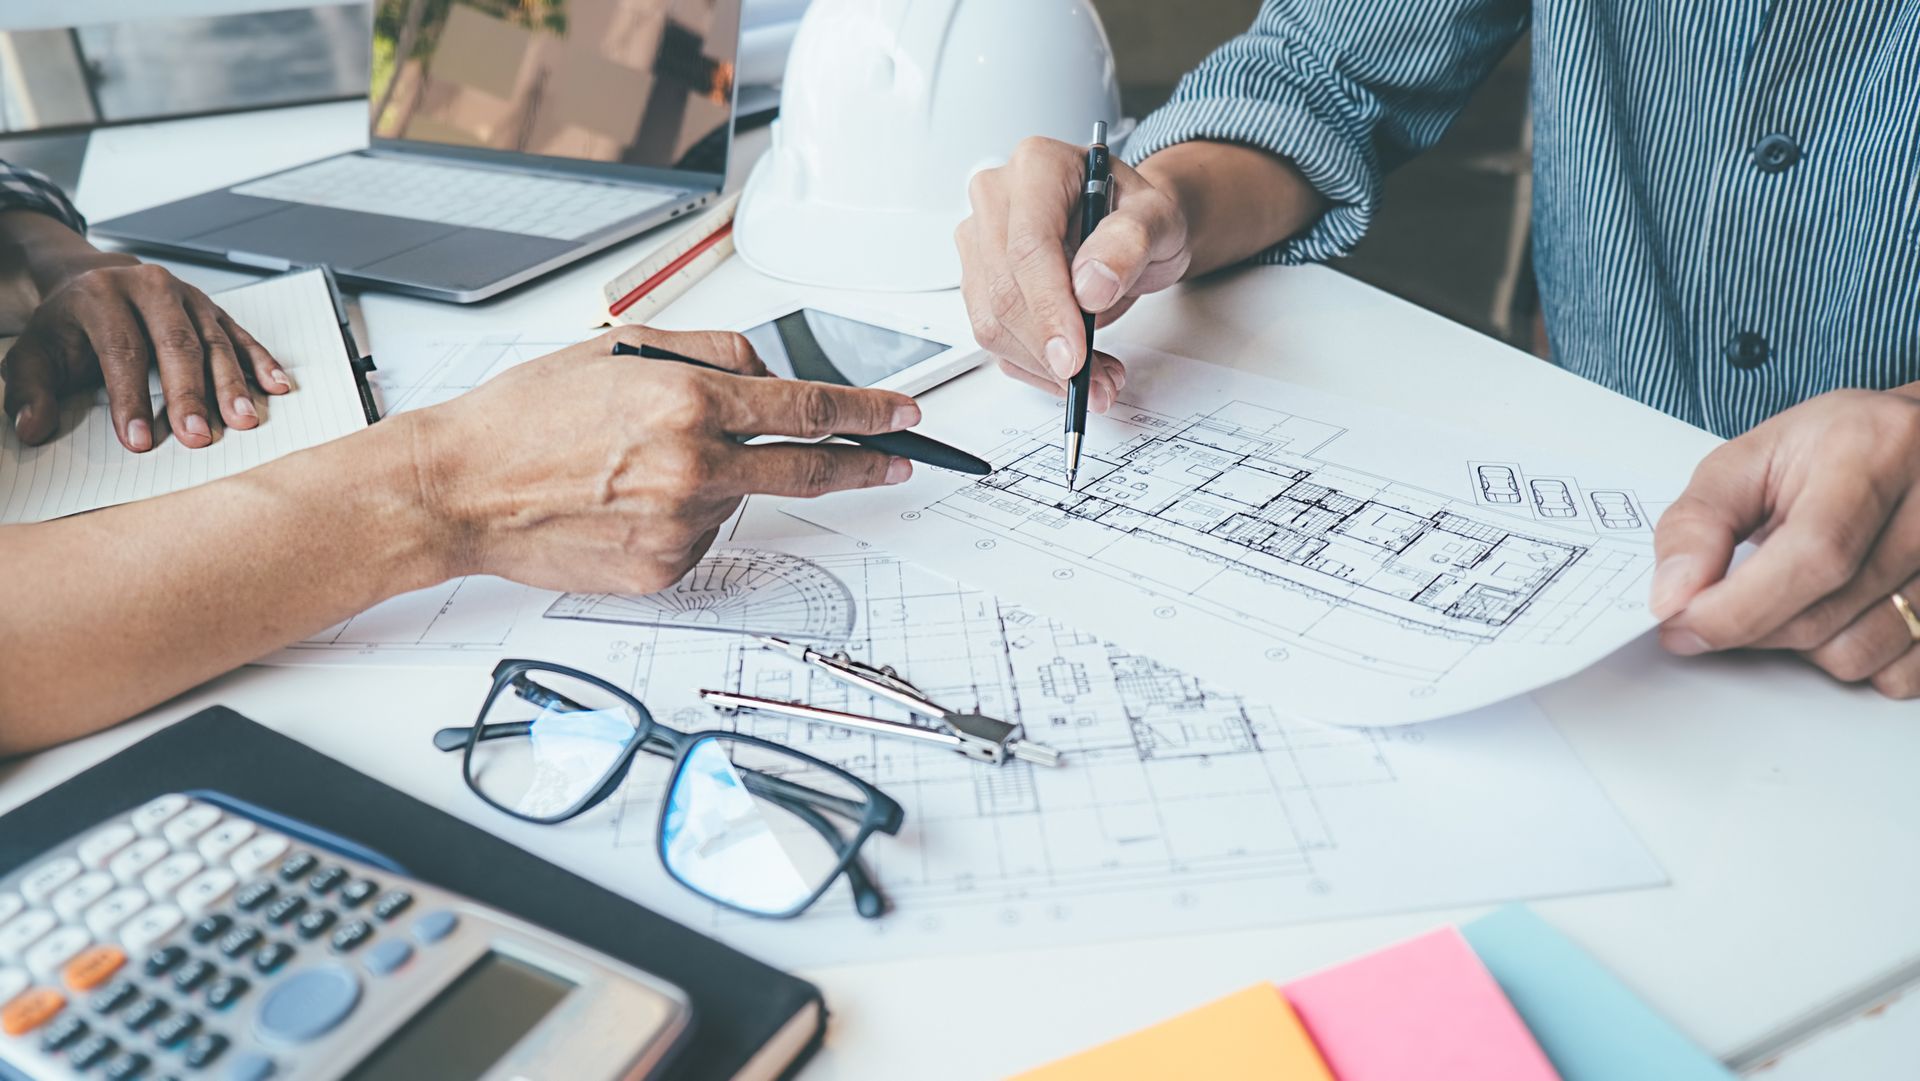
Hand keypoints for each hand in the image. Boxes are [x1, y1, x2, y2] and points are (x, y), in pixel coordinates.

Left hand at [3, 259, 286, 450]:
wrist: (91, 281)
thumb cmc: (67, 328)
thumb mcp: (33, 354)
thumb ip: (29, 391)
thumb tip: (32, 427)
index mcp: (101, 295)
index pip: (121, 349)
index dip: (131, 398)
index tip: (140, 441)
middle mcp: (148, 287)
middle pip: (176, 344)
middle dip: (189, 394)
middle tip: (198, 437)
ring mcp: (187, 296)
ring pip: (214, 341)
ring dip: (232, 384)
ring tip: (244, 421)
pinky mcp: (213, 307)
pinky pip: (241, 335)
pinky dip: (260, 362)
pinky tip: (276, 387)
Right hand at [418, 325, 919, 593]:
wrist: (461, 488)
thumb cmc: (525, 418)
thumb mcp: (622, 349)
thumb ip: (712, 354)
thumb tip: (772, 373)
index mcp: (687, 401)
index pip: (808, 408)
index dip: (867, 412)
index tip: (901, 415)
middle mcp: (692, 466)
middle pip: (808, 469)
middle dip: (862, 464)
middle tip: (895, 460)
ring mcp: (680, 525)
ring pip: (741, 498)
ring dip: (723, 479)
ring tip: (643, 464)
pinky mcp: (663, 569)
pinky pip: (703, 535)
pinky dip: (686, 514)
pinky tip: (630, 500)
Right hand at [955, 136, 1193, 409]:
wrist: (1133, 229)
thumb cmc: (1142, 215)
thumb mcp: (1159, 219)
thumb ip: (1130, 243)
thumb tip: (1091, 286)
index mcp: (1038, 166)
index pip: (1028, 245)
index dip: (1048, 308)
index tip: (1073, 356)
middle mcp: (997, 198)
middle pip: (1003, 289)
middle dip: (1049, 349)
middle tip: (1095, 380)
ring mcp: (980, 240)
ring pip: (991, 322)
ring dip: (1041, 365)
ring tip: (1095, 378)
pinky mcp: (978, 280)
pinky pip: (995, 338)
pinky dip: (1033, 366)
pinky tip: (1071, 371)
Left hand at [1650, 388, 1919, 697]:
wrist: (1915, 446)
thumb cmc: (1834, 448)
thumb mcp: (1751, 458)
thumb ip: (1700, 520)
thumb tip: (1671, 596)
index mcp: (1876, 452)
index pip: (1814, 554)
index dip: (1739, 605)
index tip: (1683, 623)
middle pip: (1827, 614)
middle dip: (1752, 625)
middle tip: (1723, 604)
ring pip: (1858, 655)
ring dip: (1800, 645)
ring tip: (1793, 593)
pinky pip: (1898, 676)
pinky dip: (1853, 661)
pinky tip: (1840, 613)